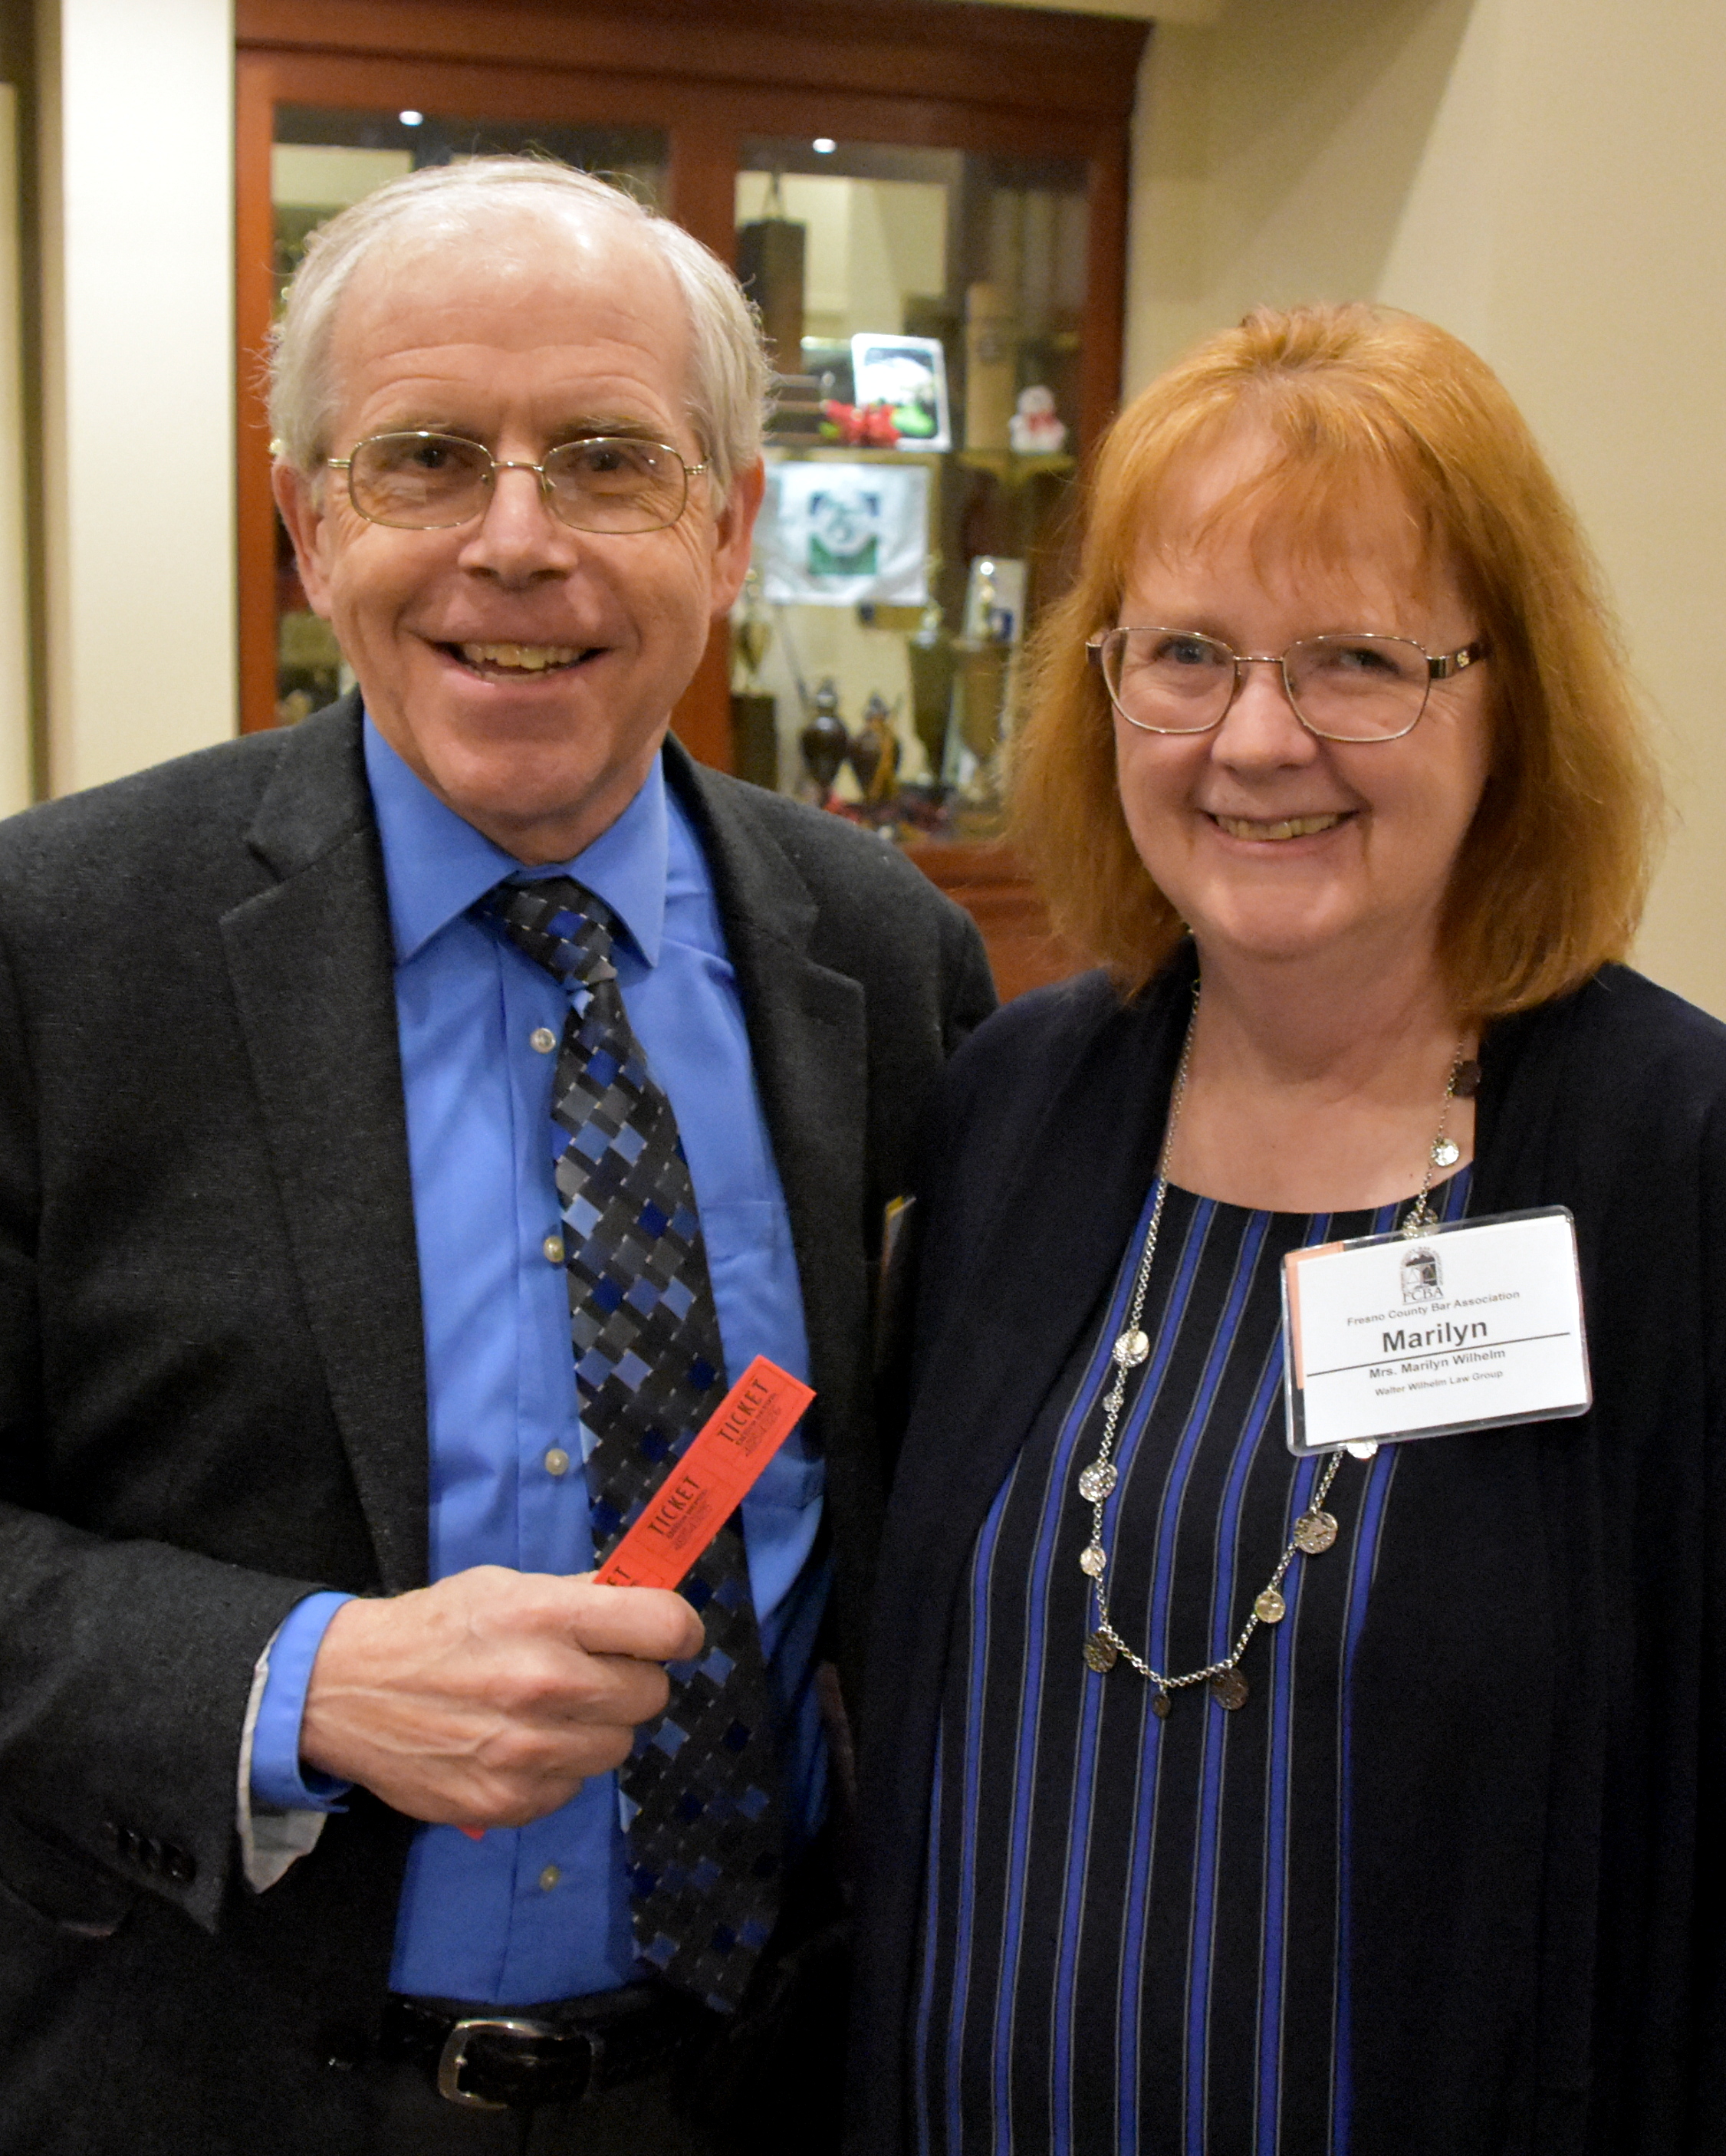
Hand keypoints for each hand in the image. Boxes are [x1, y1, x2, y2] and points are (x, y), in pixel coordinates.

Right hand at [298, 1566, 703, 1828]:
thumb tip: (649, 1600)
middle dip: (631, 1680)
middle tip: (593, 1672)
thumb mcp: (507, 1587)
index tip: (671, 1636)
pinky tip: (518, 1744)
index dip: (679, 1631)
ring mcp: (527, 1751)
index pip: (666, 1626)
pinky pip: (574, 1786)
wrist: (346, 1690)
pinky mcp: (508, 1802)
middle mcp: (544, 1684)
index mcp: (547, 1617)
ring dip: (596, 1728)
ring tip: (549, 1710)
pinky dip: (558, 1768)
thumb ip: (580, 1598)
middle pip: (650, 1694)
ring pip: (618, 1746)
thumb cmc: (436, 1628)